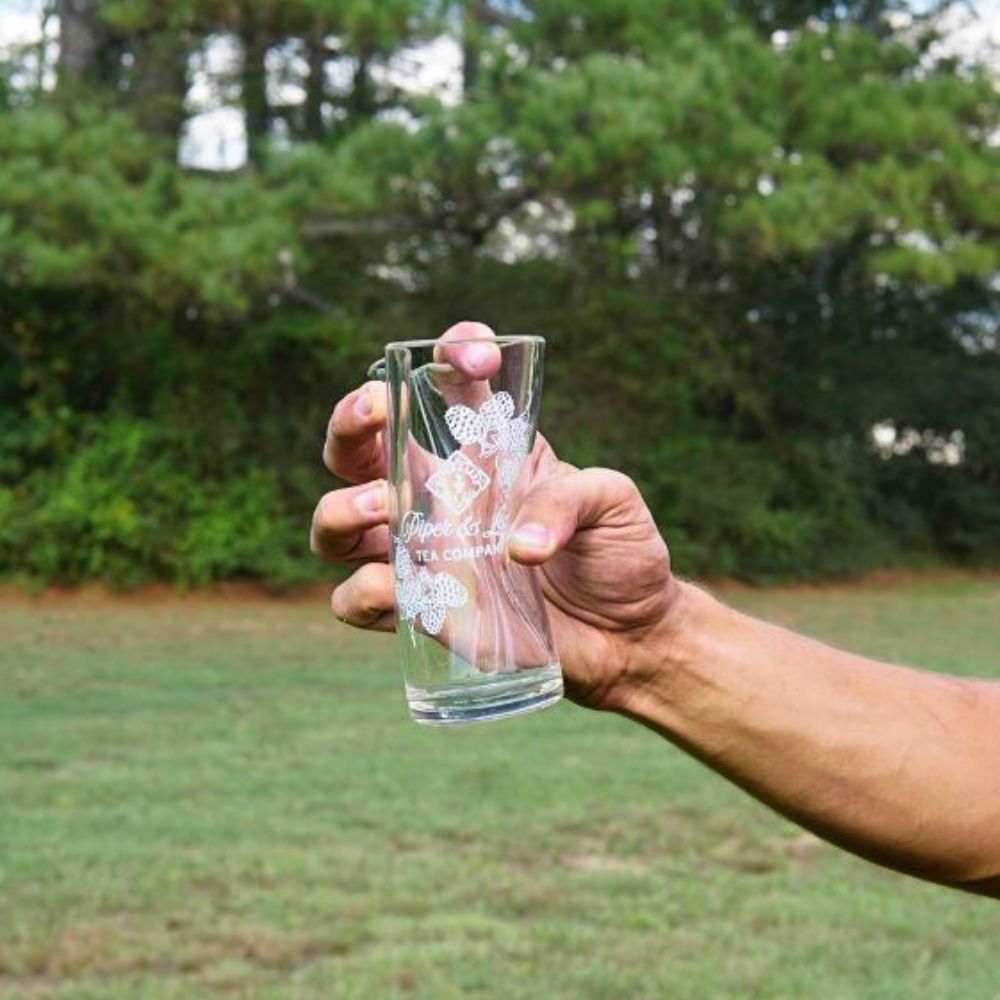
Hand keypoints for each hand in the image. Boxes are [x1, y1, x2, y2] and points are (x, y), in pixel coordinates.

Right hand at [310, 321, 678, 710]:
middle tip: (376, 412)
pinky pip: (357, 600)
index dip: (448, 357)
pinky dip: (363, 592)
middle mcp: (437, 497)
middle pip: (359, 449)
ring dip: (343, 509)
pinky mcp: (422, 612)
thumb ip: (567, 502)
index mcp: (482, 454)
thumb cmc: (618, 553)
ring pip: (337, 525)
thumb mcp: (612, 503)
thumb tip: (517, 546)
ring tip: (384, 506)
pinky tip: (399, 587)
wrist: (628, 634)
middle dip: (351, 422)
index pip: (444, 387)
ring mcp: (423, 556)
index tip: (478, 360)